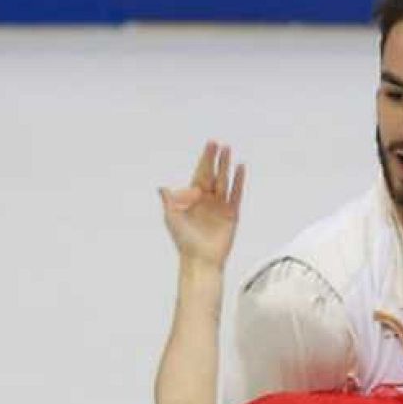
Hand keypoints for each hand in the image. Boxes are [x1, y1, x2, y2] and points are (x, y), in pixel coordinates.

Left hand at [159, 140, 245, 269]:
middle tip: (220, 144)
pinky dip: (239, 182)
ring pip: (224, 181)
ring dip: (227, 167)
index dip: (205, 159)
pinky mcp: (232, 214)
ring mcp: (220, 206)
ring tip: (229, 152)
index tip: (210, 146)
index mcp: (193, 198)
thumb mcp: (172, 218)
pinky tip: (240, 170)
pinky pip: (236, 194)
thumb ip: (170, 202)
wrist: (201, 259)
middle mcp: (207, 199)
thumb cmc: (184, 241)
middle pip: (213, 174)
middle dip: (216, 159)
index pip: (200, 173)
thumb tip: (162, 188)